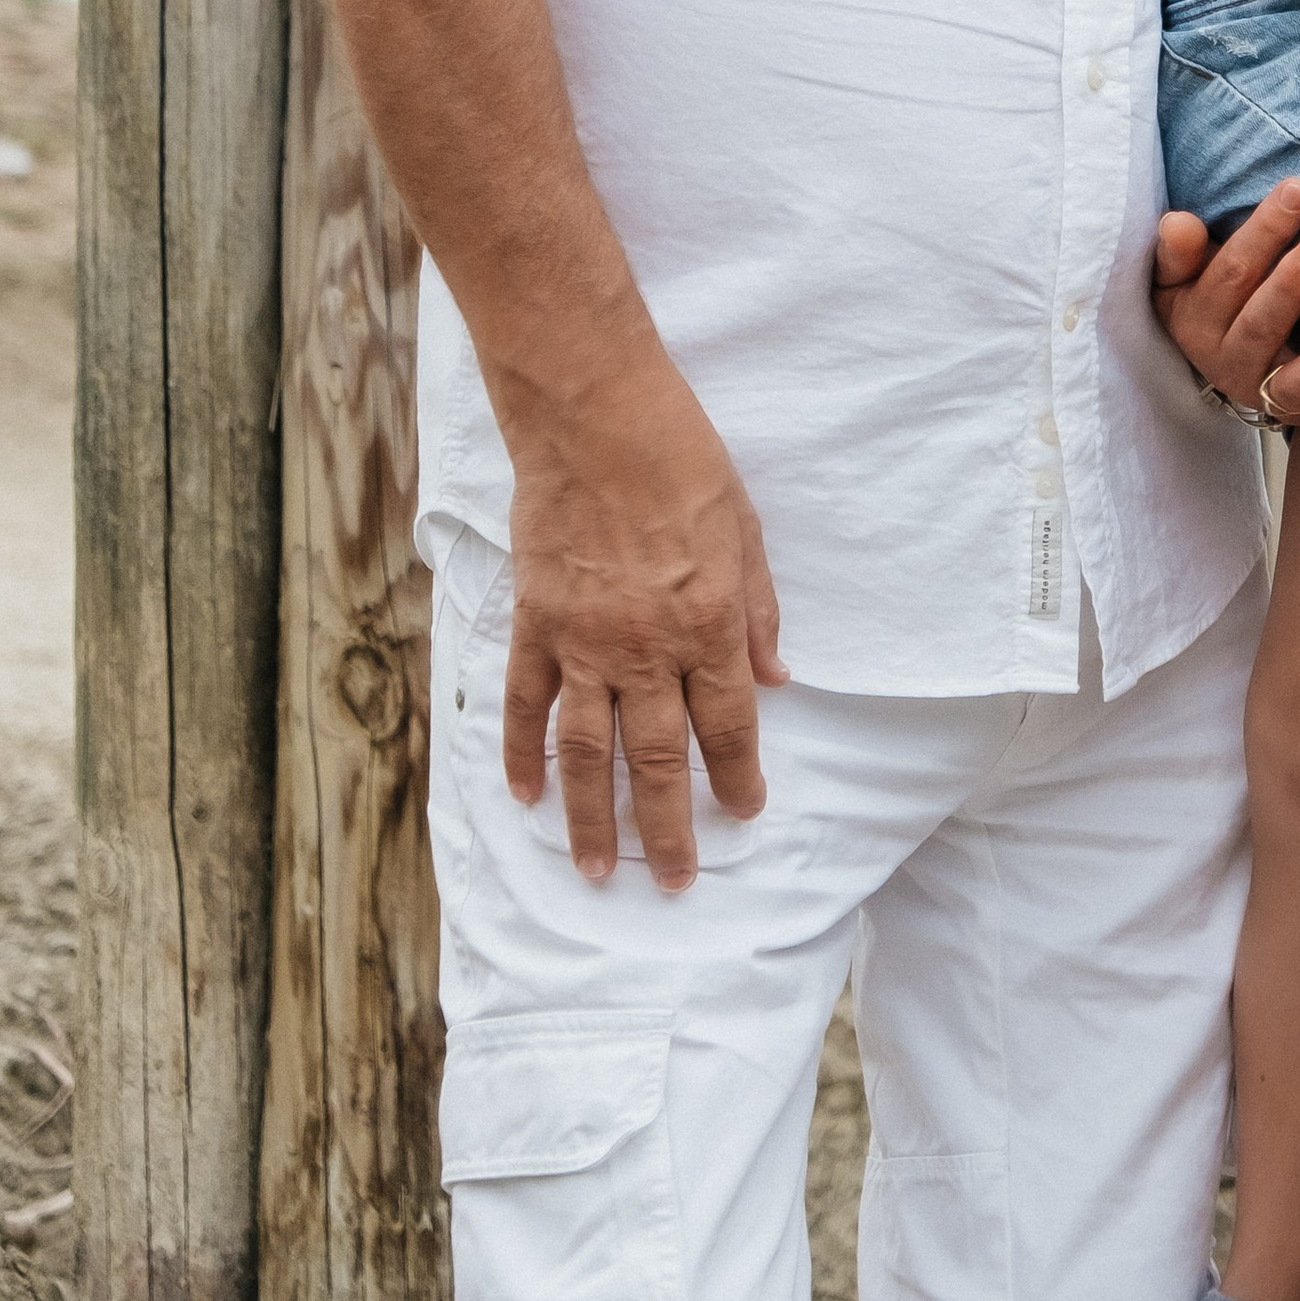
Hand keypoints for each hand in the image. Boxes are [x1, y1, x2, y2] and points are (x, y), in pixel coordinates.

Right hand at [498, 339, 787, 890]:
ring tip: (596, 870)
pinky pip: (526, 706)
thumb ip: (757, 612)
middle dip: (670, 829)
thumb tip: (776, 679)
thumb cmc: (681, 462)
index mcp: (708, 625)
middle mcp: (647, 648)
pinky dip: (523, 754)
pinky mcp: (535, 624)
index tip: (744, 812)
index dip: (739, 777)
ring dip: (592, 818)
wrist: (595, 419)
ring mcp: (584, 642)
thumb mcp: (745, 531)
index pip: (729, 726)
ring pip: (588, 752)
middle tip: (674, 881)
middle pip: (660, 759)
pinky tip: (527, 796)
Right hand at [1154, 186, 1299, 436]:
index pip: (1230, 274)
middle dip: (1292, 286)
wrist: (1224, 357)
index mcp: (1197, 320)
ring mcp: (1268, 393)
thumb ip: (1180, 250)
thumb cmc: (1210, 293)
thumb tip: (1179, 223)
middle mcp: (1230, 361)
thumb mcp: (1183, 273)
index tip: (1298, 189)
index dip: (1263, 232)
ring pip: (1293, 384)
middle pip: (1261, 324)